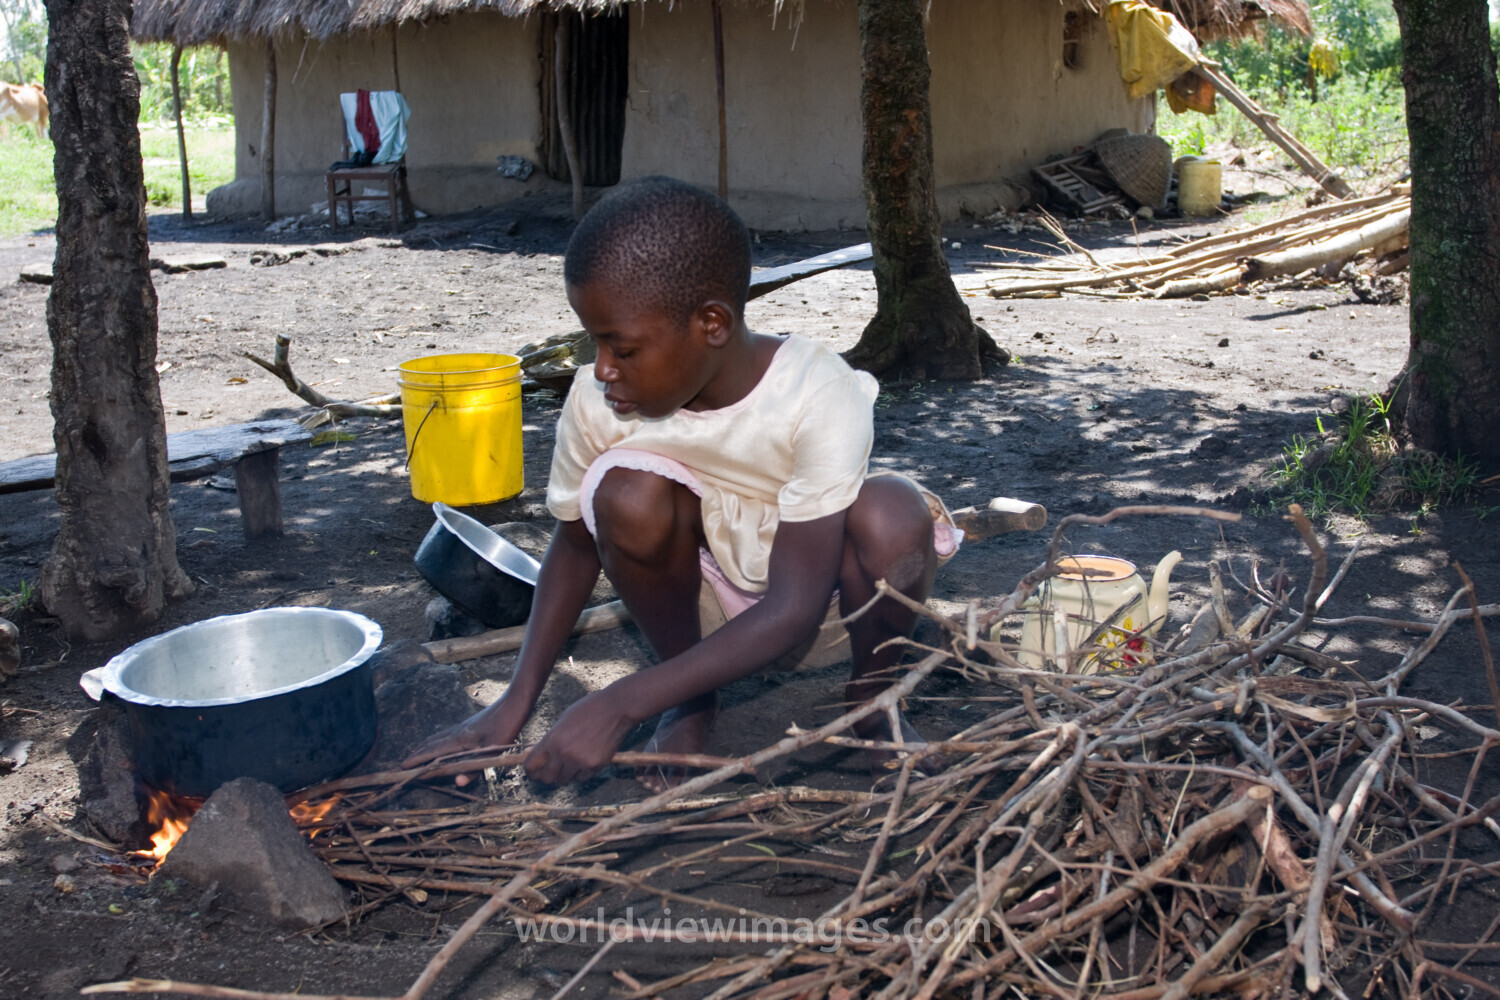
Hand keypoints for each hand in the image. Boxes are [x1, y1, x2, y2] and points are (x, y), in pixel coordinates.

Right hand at [401, 693, 532, 783]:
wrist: (514, 703)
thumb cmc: (506, 726)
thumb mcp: (493, 750)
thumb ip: (475, 768)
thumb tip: (457, 783)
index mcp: (458, 739)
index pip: (432, 751)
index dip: (417, 760)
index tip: (402, 767)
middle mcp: (456, 732)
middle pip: (430, 744)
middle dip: (416, 754)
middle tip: (404, 765)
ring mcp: (462, 728)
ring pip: (437, 738)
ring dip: (425, 747)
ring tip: (416, 754)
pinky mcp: (468, 726)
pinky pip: (445, 735)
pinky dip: (436, 742)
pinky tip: (440, 744)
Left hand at [524, 689, 637, 784]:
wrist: (615, 709)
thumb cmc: (588, 710)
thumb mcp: (562, 721)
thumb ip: (549, 740)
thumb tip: (535, 753)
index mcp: (552, 740)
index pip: (531, 766)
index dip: (531, 771)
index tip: (534, 771)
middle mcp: (563, 753)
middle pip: (547, 778)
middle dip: (547, 775)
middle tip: (552, 770)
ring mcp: (580, 761)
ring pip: (565, 780)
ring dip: (565, 774)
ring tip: (571, 761)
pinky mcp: (594, 766)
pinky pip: (582, 778)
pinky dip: (581, 773)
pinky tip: (585, 760)